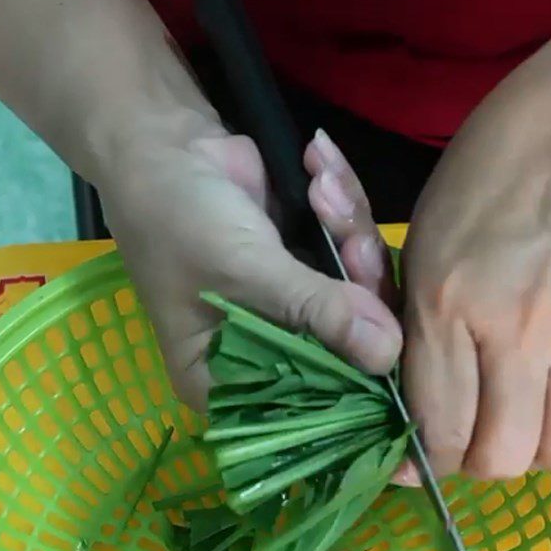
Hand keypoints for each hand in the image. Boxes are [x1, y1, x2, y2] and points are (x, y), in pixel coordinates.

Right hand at [102, 122, 400, 408]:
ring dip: (349, 231)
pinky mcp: (307, 262)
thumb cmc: (181, 220)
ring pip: (359, 293)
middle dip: (359, 287)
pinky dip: (343, 205)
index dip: (355, 381)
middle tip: (351, 243)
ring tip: (322, 190)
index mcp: (227, 379)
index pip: (304, 407)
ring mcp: (290, 307)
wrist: (159, 143)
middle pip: (344, 349)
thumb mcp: (244, 270)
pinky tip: (318, 168)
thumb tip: (388, 353)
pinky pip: (349, 245)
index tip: (390, 344)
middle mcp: (263, 354)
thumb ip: (318, 311)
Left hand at [402, 35, 550, 478]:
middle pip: (501, 456)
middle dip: (477, 464)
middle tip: (470, 441)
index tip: (423, 461)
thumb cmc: (479, 183)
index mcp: (447, 306)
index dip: (427, 461)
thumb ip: (416, 337)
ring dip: (535, 455)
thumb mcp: (421, 252)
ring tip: (519, 426)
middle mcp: (516, 331)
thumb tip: (420, 416)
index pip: (439, 427)